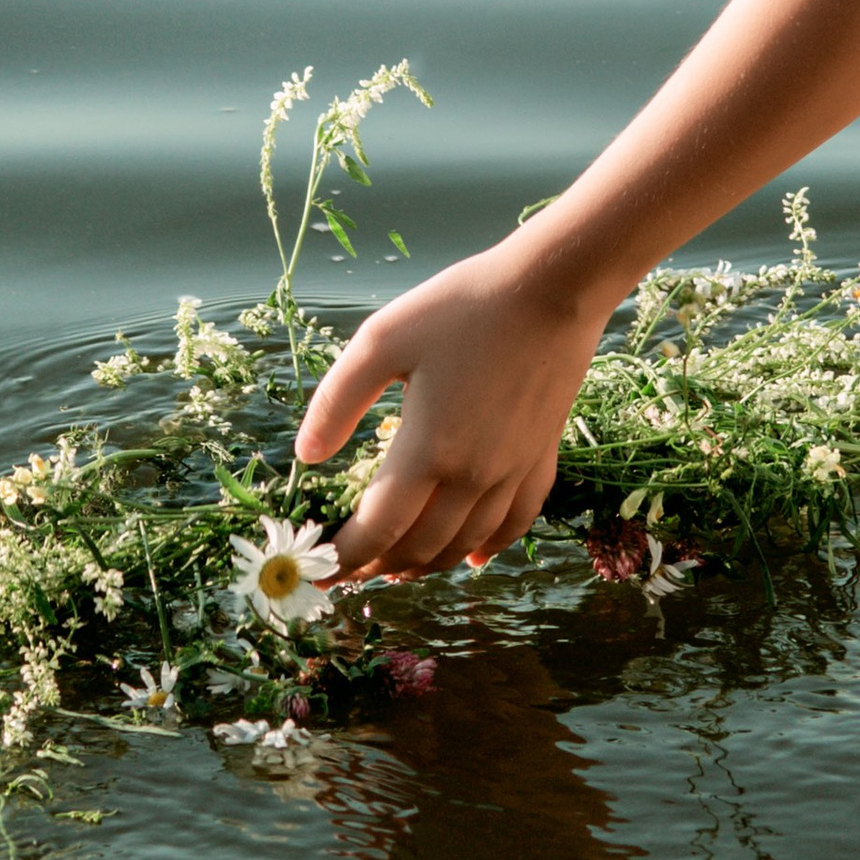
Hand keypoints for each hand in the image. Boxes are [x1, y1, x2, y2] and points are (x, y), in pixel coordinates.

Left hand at [293, 237, 615, 580]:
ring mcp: (512, 472)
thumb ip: (338, 402)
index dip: (346, 559)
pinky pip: (515, 523)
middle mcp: (472, 476)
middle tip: (350, 569)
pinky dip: (488, 548)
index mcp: (428, 451)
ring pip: (465, 544)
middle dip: (379, 567)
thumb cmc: (461, 306)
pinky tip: (470, 557)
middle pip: (420, 547)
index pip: (379, 530)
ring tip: (395, 569)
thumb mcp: (382, 340)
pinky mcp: (540, 458)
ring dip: (426, 565)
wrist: (552, 288)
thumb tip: (306, 456)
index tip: (321, 570)